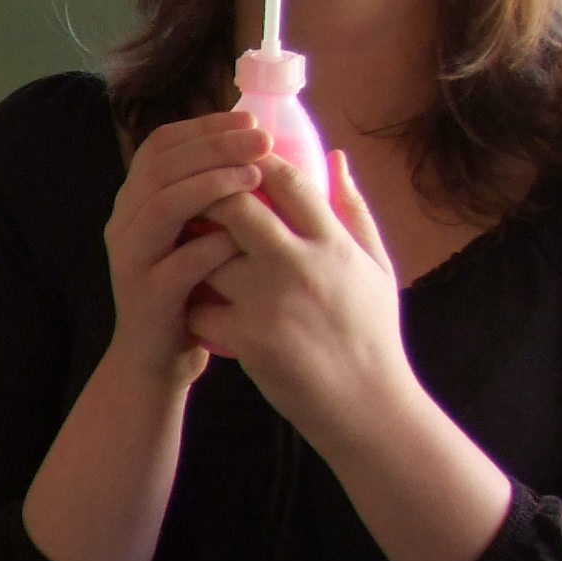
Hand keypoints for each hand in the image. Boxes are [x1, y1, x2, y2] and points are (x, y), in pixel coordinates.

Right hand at [98, 109, 266, 394]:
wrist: (155, 359)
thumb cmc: (188, 290)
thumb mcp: (191, 232)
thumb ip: (207, 193)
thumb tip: (255, 142)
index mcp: (135, 202)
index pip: (161, 145)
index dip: (204, 126)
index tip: (250, 119)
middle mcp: (124, 224)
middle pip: (162, 166)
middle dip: (216, 145)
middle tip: (263, 138)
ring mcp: (132, 260)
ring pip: (164, 205)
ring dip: (213, 184)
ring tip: (257, 175)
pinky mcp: (147, 297)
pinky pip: (179, 263)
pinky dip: (214, 245)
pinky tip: (247, 236)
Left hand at [186, 146, 414, 448]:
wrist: (367, 405)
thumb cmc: (371, 332)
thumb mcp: (376, 266)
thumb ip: (352, 208)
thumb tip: (334, 156)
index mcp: (333, 242)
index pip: (286, 179)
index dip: (253, 160)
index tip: (235, 158)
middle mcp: (300, 264)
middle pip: (235, 205)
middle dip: (209, 196)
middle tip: (195, 200)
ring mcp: (270, 300)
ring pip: (207, 254)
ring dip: (192, 250)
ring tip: (185, 251)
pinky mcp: (247, 337)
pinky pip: (198, 308)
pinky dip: (192, 306)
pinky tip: (194, 307)